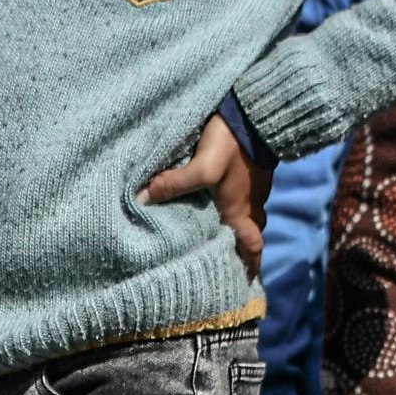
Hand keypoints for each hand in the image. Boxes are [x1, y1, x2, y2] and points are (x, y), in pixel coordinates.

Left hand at [141, 110, 263, 276]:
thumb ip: (174, 184)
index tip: (242, 284)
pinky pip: (235, 201)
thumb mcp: (203, 166)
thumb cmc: (232, 143)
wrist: (254, 110)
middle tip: (217, 263)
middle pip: (244, 239)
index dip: (249, 269)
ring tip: (207, 237)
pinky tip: (208, 207)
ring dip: (228, 231)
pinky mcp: (245, 176)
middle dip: (234, 252)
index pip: (252, 250)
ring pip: (239, 220)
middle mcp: (249, 207)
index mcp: (241, 213)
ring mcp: (249, 191)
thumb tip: (142, 200)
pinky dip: (225, 210)